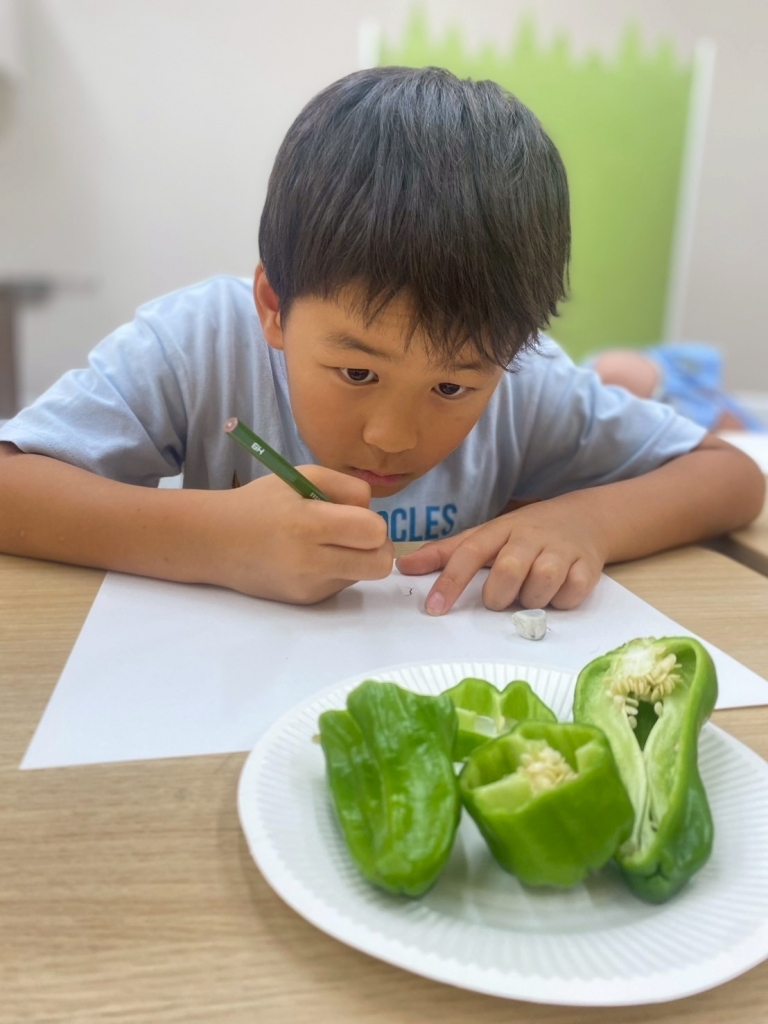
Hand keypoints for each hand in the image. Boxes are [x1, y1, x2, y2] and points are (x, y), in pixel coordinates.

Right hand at [205, 466, 393, 602]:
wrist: (216, 542)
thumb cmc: (261, 502)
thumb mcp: (302, 476)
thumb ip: (346, 488)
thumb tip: (373, 514)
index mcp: (309, 524)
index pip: (373, 533)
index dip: (373, 522)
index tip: (356, 516)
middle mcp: (311, 562)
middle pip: (380, 565)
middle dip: (379, 547)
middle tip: (359, 534)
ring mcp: (310, 586)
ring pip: (363, 574)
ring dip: (357, 558)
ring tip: (325, 543)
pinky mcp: (307, 601)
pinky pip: (343, 584)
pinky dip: (337, 569)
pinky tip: (311, 557)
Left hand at [396, 499, 606, 614]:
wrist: (584, 518)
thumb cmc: (524, 534)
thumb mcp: (486, 536)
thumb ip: (446, 554)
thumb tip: (403, 567)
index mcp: (500, 529)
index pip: (469, 552)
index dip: (449, 581)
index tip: (433, 608)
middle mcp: (530, 537)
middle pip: (509, 570)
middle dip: (498, 594)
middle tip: (498, 599)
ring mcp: (561, 550)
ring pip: (543, 582)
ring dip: (531, 599)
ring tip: (529, 596)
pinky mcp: (587, 567)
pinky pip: (572, 592)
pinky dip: (561, 601)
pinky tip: (556, 594)